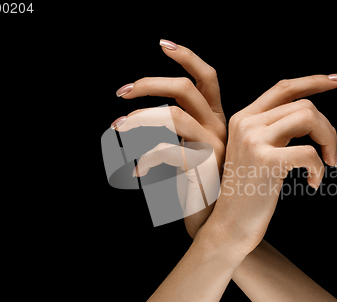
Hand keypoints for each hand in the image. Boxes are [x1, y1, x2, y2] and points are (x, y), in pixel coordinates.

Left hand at [111, 40, 225, 235]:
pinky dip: (144, 158)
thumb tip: (143, 116)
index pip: (207, 77)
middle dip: (150, 83)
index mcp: (217, 119)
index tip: (162, 43)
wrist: (218, 222)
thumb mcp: (194, 151)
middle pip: (184, 89)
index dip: (186, 56)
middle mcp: (219, 127)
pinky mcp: (204, 166)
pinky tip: (136, 170)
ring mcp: (214, 145)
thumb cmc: (202, 185)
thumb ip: (180, 129)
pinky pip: (166, 151)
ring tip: (117, 128)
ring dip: (139, 119)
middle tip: (122, 92)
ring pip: (172, 116)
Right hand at [202, 74, 336, 255]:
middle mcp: (246, 122)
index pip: (284, 87)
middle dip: (328, 129)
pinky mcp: (264, 160)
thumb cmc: (250, 192)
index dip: (313, 81)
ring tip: (328, 163)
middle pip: (304, 105)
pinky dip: (319, 168)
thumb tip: (313, 117)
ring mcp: (253, 139)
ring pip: (309, 118)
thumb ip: (277, 130)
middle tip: (334, 154)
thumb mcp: (258, 152)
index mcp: (244, 117)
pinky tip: (313, 182)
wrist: (229, 225)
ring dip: (329, 141)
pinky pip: (309, 152)